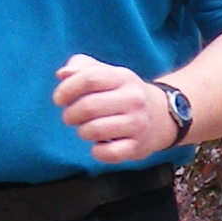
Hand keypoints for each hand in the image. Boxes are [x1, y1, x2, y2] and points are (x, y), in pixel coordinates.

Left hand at [54, 54, 177, 164]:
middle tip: (71, 117)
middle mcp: (134, 99)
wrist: (162, 116)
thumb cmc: (121, 93)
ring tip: (86, 129)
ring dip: (82, 131)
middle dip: (70, 114)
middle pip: (89, 106)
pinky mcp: (137, 146)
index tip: (59, 99)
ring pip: (95, 130)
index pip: (89, 78)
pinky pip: (109, 153)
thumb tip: (62, 74)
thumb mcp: (107, 73)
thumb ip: (81, 67)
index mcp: (123, 77)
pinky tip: (98, 145)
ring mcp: (138, 124)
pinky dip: (97, 151)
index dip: (66, 89)